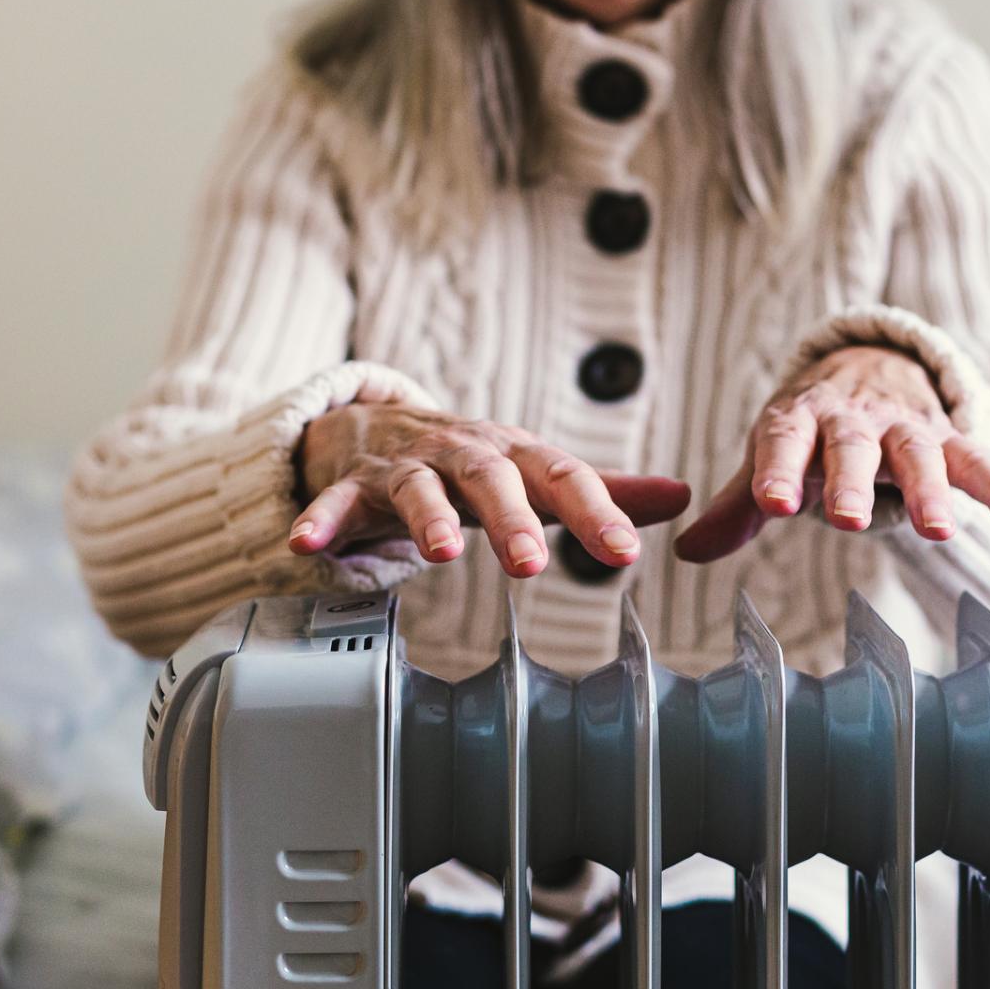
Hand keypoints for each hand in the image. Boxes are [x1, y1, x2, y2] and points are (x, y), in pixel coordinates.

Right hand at [289, 403, 692, 576]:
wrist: (377, 425)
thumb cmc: (469, 461)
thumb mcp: (533, 471)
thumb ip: (600, 491)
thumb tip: (681, 497)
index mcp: (514, 454)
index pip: (562, 477)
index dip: (595, 513)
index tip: (623, 552)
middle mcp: (462, 454)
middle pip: (491, 478)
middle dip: (512, 517)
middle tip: (531, 563)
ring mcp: (406, 467)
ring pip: (418, 487)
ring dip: (428, 518)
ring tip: (438, 554)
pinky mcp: (354, 484)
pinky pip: (335, 502)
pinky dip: (323, 521)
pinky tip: (309, 545)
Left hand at [674, 345, 989, 561]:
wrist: (868, 368)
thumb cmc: (810, 430)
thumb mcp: (771, 456)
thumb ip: (735, 507)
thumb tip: (686, 552)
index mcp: (797, 420)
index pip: (783, 441)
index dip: (777, 471)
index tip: (771, 504)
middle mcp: (851, 418)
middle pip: (852, 448)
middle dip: (851, 483)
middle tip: (847, 521)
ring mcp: (902, 425)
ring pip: (918, 453)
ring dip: (930, 491)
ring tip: (941, 532)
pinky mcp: (947, 436)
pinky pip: (977, 459)